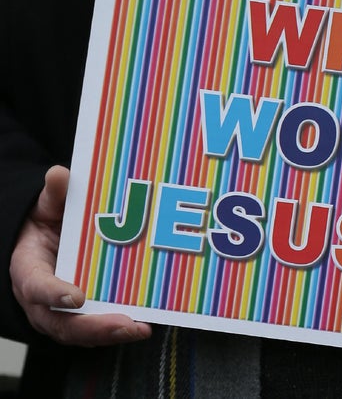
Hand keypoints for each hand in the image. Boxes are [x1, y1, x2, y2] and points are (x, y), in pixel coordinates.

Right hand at [9, 165, 151, 345]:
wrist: (46, 241)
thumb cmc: (47, 224)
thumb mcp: (47, 206)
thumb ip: (55, 194)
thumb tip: (60, 175)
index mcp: (28, 269)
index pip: (36, 285)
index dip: (54, 293)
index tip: (77, 297)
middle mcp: (41, 299)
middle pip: (61, 322)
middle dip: (94, 326)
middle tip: (126, 324)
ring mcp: (60, 312)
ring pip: (80, 332)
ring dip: (110, 333)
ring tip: (140, 329)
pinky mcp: (80, 316)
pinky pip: (96, 330)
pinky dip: (117, 330)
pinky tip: (145, 324)